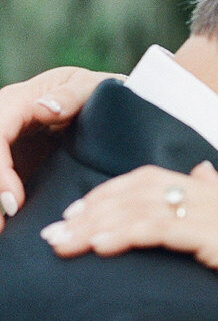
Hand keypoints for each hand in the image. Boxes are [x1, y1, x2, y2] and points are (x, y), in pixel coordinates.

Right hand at [0, 67, 118, 224]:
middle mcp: (5, 123)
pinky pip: (3, 181)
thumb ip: (71, 95)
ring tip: (3, 233)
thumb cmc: (98, 93)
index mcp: (18, 102)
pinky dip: (3, 202)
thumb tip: (43, 108)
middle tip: (5, 225)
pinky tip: (8, 229)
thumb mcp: (89, 87)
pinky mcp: (13, 163)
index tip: (14, 202)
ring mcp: (7, 145)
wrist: (105, 104)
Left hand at [41, 162, 217, 320]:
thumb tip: (202, 175)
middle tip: (58, 231)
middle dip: (94, 207)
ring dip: (98, 223)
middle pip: (141, 187)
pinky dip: (126, 233)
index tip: (80, 218)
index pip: (155, 180)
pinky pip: (163, 228)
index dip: (112, 194)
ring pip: (144, 205)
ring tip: (66, 243)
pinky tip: (100, 248)